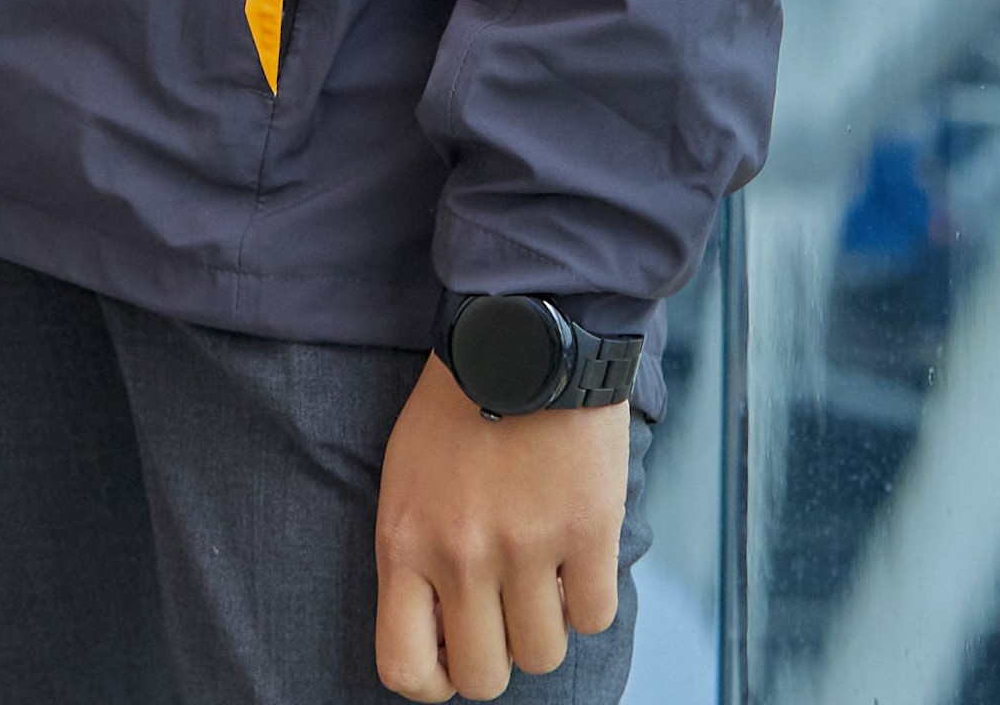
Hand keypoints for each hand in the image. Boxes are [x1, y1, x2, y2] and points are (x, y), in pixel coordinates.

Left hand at [375, 356, 623, 699]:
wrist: (524, 330)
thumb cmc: (459, 403)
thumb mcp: (406, 478)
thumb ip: (414, 553)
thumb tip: (438, 630)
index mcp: (405, 543)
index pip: (404, 668)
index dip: (434, 681)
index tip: (454, 653)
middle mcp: (460, 556)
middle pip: (483, 676)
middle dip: (499, 656)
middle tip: (508, 614)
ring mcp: (526, 546)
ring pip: (543, 654)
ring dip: (548, 626)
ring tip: (547, 577)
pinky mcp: (588, 529)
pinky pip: (595, 616)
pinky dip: (590, 599)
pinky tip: (580, 559)